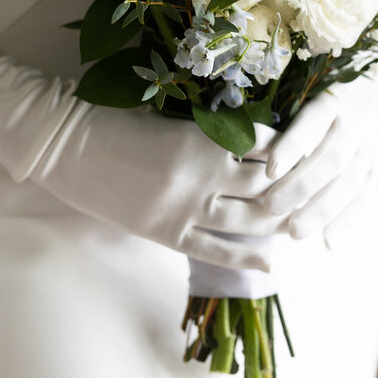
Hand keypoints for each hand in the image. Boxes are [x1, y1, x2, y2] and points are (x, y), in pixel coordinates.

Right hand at [29, 110, 289, 268]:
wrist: (66, 146)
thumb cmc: (112, 119)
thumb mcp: (166, 114)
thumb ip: (206, 129)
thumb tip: (246, 138)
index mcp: (201, 137)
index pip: (265, 143)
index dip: (290, 145)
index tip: (304, 145)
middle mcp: (201, 176)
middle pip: (266, 184)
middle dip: (293, 184)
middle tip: (312, 185)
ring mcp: (185, 209)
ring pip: (250, 220)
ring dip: (278, 219)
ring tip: (298, 219)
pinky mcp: (167, 234)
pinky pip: (217, 252)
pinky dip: (248, 259)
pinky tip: (272, 263)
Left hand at [262, 73, 377, 248]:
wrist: (372, 82)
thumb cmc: (321, 84)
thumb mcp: (306, 84)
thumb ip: (283, 109)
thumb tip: (239, 132)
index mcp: (333, 97)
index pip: (312, 123)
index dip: (292, 146)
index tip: (269, 170)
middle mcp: (356, 121)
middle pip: (332, 158)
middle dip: (302, 186)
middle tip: (270, 207)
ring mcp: (371, 145)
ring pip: (350, 181)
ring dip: (322, 209)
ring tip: (294, 232)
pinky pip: (365, 196)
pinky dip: (348, 220)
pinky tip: (329, 243)